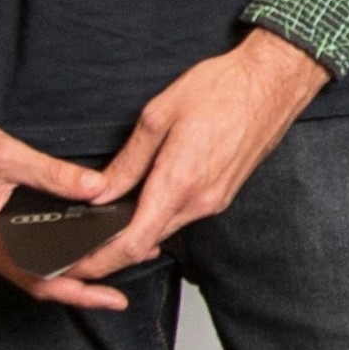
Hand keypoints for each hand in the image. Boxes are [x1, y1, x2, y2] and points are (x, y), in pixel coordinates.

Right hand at [0, 71, 126, 306]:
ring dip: (67, 274)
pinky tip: (73, 249)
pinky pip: (21, 255)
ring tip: (106, 270)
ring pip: (30, 271)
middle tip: (120, 294)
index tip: (112, 298)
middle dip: (81, 289)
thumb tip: (98, 188)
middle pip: (38, 283)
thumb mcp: (5, 154)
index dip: (81, 292)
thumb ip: (54, 174)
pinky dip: (49, 257)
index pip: (41, 280)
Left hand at [58, 34, 332, 302]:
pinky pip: (183, 215)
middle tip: (81, 243)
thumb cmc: (221, 89)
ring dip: (137, 231)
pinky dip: (159, 215)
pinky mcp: (223, 195)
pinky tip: (145, 199)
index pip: (133, 243)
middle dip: (112, 250)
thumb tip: (100, 191)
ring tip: (109, 218)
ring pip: (165, 229)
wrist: (272, 82)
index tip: (76, 267)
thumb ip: (128, 161)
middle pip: (147, 243)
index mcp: (178, 183)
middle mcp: (199, 202)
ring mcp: (214, 201)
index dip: (101, 261)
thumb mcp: (159, 115)